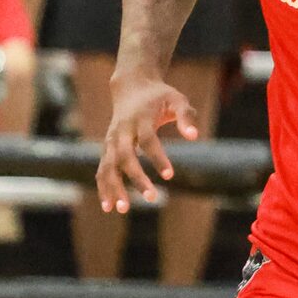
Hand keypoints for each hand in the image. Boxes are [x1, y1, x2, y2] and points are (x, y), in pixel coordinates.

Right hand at [96, 72, 197, 212]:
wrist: (131, 87)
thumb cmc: (159, 96)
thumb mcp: (177, 100)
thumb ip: (186, 116)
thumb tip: (194, 137)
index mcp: (139, 118)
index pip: (147, 140)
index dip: (158, 157)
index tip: (170, 175)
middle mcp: (122, 130)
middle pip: (124, 156)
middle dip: (136, 178)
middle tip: (153, 198)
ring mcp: (111, 140)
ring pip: (108, 166)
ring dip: (114, 187)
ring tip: (123, 210)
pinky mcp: (107, 149)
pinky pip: (102, 170)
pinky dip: (103, 188)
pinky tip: (109, 207)